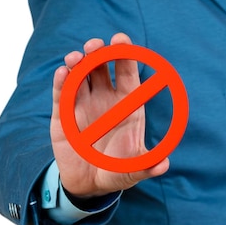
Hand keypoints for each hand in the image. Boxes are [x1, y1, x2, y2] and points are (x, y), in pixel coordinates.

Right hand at [50, 33, 169, 198]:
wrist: (89, 185)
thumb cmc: (116, 170)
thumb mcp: (133, 169)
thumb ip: (146, 166)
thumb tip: (164, 166)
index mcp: (126, 104)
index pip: (126, 73)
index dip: (124, 55)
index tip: (121, 40)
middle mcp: (104, 99)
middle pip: (101, 67)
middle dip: (98, 52)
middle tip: (95, 45)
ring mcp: (82, 104)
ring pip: (79, 75)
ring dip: (77, 62)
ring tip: (75, 58)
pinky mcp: (63, 115)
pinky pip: (61, 94)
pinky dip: (61, 81)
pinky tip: (62, 73)